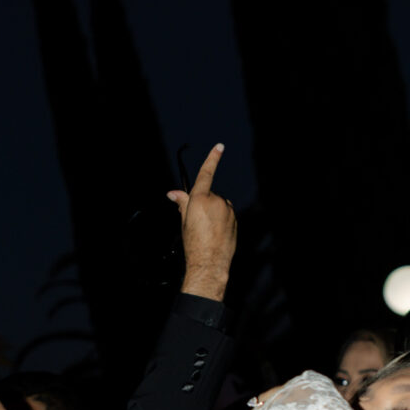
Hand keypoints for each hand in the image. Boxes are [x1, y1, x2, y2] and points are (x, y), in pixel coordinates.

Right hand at [170, 143, 236, 300]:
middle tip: (196, 221)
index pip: (206, 174)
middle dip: (203, 204)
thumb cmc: (194, 243)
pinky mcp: (235, 219)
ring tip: (206, 230)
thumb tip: (173, 193)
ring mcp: (228, 210)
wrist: (209, 262)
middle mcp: (216, 201)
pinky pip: (226, 215)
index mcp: (201, 199)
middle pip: (209, 196)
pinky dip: (221, 221)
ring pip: (219, 205)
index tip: (219, 147)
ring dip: (213, 213)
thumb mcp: (184, 220)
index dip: (212, 159)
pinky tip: (215, 233)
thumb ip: (182, 203)